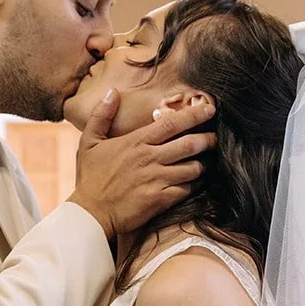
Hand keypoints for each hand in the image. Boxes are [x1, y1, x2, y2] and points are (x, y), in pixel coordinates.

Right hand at [68, 93, 216, 239]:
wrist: (90, 213)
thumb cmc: (90, 178)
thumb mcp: (88, 142)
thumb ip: (102, 115)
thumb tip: (113, 92)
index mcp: (136, 142)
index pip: (172, 123)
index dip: (194, 115)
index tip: (210, 109)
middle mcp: (150, 158)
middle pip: (189, 144)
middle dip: (208, 139)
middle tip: (215, 137)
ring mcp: (156, 180)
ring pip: (193, 168)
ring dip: (203, 164)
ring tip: (207, 161)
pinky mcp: (160, 200)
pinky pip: (187, 189)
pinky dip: (195, 184)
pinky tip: (195, 182)